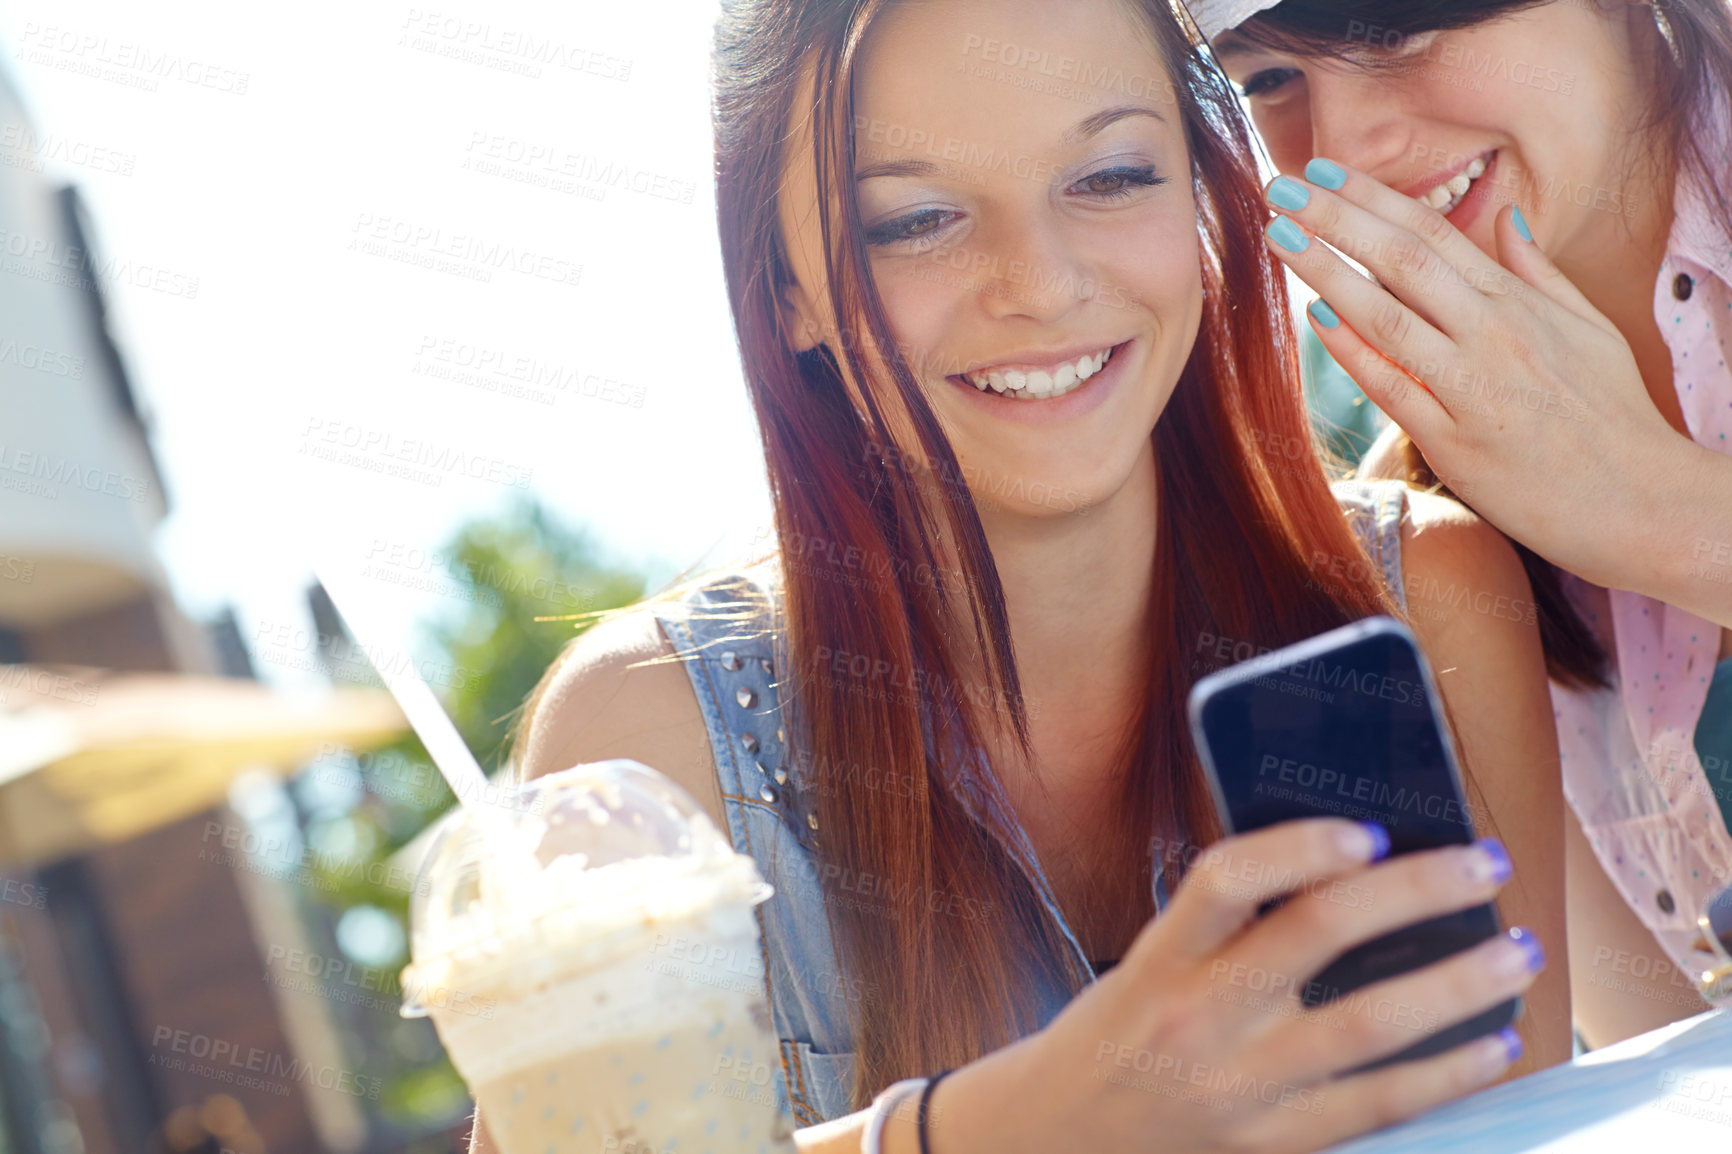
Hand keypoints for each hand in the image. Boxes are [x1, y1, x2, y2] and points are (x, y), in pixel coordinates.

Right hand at [925, 820, 1540, 1153]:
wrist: (1053, 1141)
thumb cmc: (1114, 1037)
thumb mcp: (1145, 967)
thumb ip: (1224, 926)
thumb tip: (1347, 872)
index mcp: (1159, 960)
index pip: (1225, 880)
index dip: (1301, 846)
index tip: (1367, 830)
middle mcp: (1199, 1019)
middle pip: (1321, 936)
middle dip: (1418, 891)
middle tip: (1485, 862)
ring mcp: (1241, 1089)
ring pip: (1371, 1024)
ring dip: (1460, 983)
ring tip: (1517, 952)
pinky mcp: (1274, 1145)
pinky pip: (1381, 1104)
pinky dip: (1449, 1073)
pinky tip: (1493, 1045)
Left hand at [1258, 159, 1688, 597]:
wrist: (1641, 500)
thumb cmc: (1612, 415)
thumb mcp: (1588, 329)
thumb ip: (1537, 272)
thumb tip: (1505, 218)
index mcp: (1518, 303)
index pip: (1433, 233)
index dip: (1374, 198)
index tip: (1326, 170)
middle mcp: (1493, 334)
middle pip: (1402, 259)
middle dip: (1337, 217)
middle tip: (1282, 185)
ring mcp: (1472, 387)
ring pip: (1387, 316)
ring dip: (1327, 272)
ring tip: (1279, 236)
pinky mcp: (1455, 442)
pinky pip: (1392, 387)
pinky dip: (1352, 350)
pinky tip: (1314, 316)